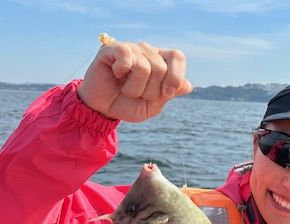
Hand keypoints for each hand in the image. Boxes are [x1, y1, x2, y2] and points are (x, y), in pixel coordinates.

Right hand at [77, 39, 192, 121]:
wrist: (102, 109)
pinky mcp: (111, 49)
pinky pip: (126, 56)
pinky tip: (116, 74)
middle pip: (160, 68)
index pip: (177, 57)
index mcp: (161, 62)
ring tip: (124, 89)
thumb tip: (187, 85)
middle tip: (136, 94)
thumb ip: (169, 94)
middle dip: (150, 91)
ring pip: (143, 67)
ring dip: (133, 88)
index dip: (175, 76)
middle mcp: (147, 51)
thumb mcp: (152, 106)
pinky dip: (122, 71)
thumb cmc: (128, 105)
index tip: (167, 94)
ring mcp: (130, 48)